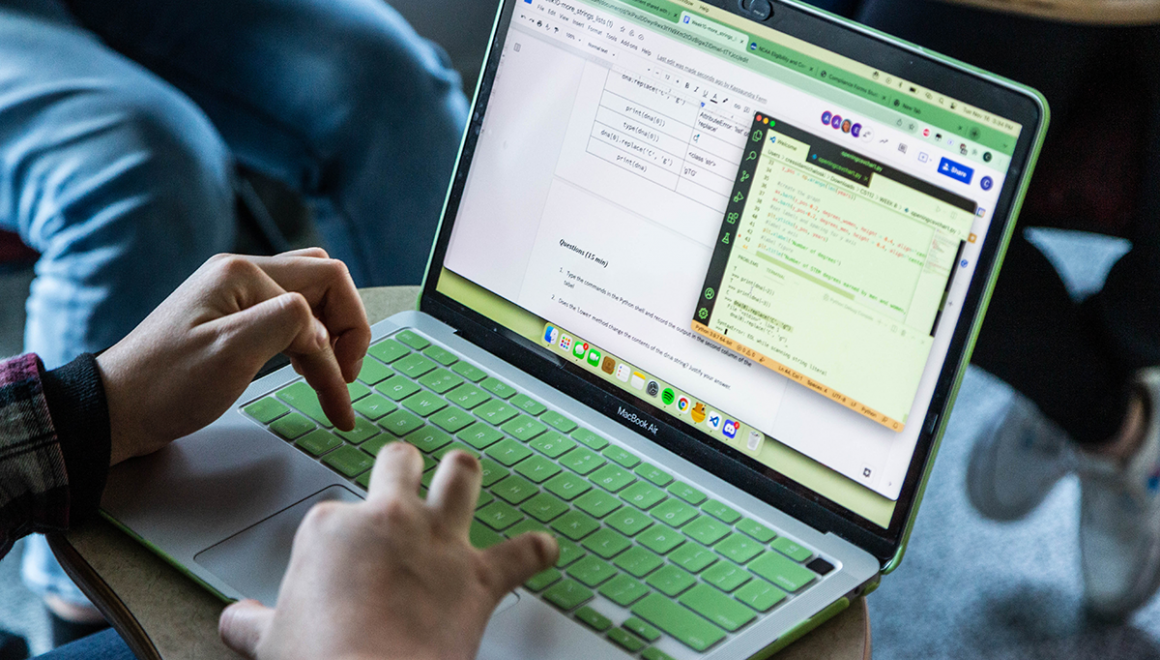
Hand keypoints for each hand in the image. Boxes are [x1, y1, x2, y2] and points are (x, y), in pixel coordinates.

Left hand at [97, 249, 369, 465]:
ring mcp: (236, 295)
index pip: (326, 289)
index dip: (344, 338)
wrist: (118, 410)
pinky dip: (307, 342)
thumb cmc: (167, 385)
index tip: (344, 384)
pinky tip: (306, 369)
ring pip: (310, 297)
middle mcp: (241, 274)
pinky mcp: (232, 319)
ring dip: (329, 333)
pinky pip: (287, 316)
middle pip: (324, 282)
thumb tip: (321, 330)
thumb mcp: (232, 352)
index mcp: (243, 273)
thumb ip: (287, 324)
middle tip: (347, 375)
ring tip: (331, 376)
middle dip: (346, 328)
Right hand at [218, 444, 558, 659]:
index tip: (339, 561)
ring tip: (465, 472)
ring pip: (461, 477)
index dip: (338, 538)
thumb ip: (254, 624)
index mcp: (331, 529)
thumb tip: (236, 621)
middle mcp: (388, 521)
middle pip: (398, 465)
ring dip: (464, 475)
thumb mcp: (271, 640)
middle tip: (402, 471)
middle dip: (401, 466)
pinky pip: (522, 554)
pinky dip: (535, 551)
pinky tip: (544, 548)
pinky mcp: (478, 577)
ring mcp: (437, 543)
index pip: (333, 516)